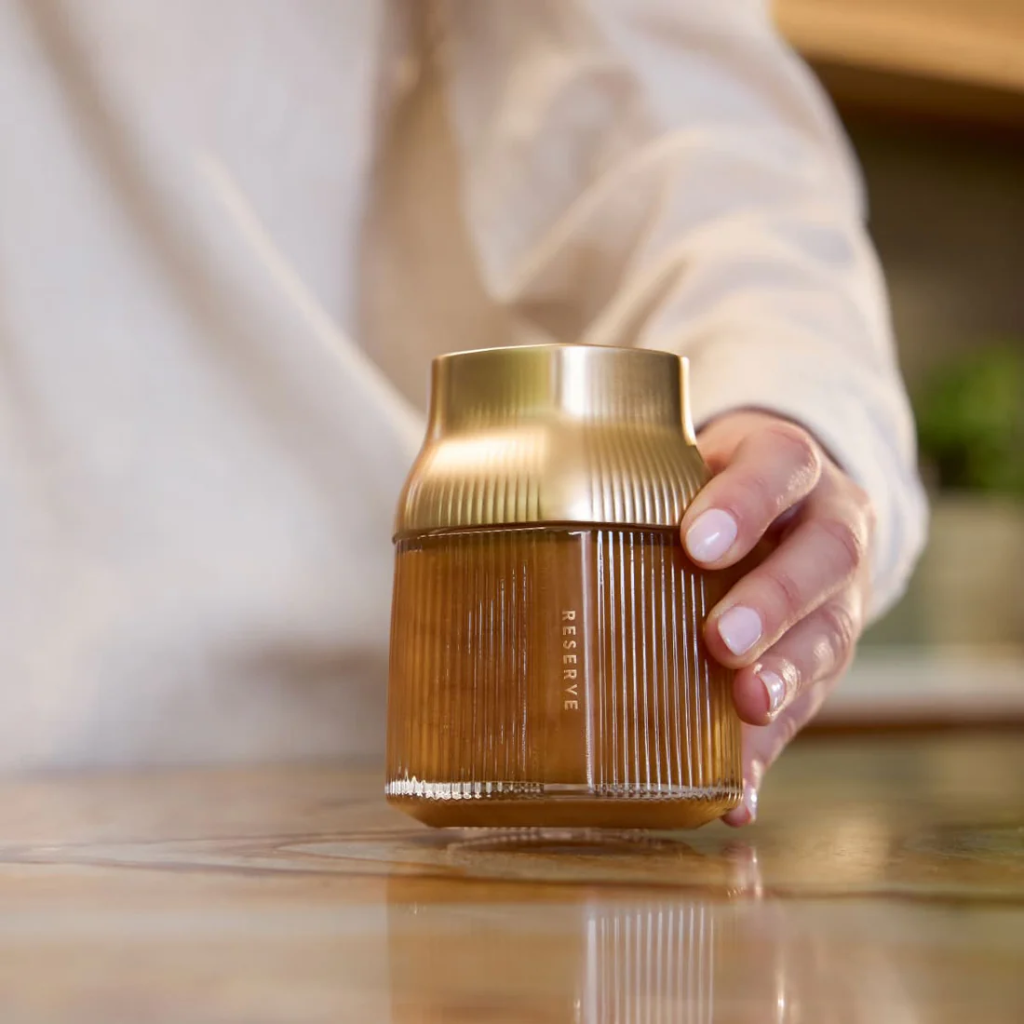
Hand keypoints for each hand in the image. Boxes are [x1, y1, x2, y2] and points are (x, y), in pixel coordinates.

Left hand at [680, 411, 874, 825]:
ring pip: (833, 628)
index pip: (781, 465)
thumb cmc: (714, 489)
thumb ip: (644, 501)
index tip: (700, 543)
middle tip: (721, 642)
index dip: (747, 503)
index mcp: (790, 466)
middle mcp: (828, 524)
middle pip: (825, 554)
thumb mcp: (692, 471)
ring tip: (745, 710)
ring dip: (786, 676)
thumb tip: (544, 567)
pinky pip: (814, 701)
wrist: (790, 505)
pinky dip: (770, 748)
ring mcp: (840, 591)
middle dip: (773, 601)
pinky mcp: (830, 652)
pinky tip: (737, 789)